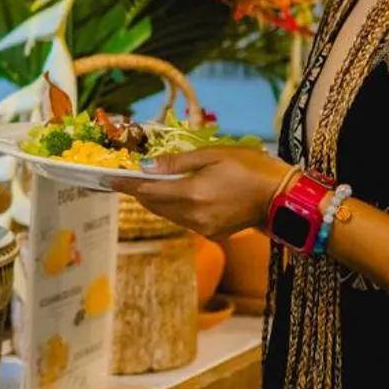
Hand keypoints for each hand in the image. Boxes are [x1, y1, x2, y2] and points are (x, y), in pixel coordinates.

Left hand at [114, 147, 295, 240]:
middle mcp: (193, 216)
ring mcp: (201, 228)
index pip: (147, 190)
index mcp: (192, 194)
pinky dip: (174, 207)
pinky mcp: (210, 234)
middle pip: (153, 204)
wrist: (282, 197)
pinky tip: (177, 193)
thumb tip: (145, 166)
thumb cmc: (250, 167)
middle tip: (126, 175)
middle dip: (138, 190)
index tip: (106, 177)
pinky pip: (182, 219)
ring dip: (155, 199)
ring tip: (149, 181)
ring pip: (166, 213)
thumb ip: (177, 163)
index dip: (125, 183)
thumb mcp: (213, 155)